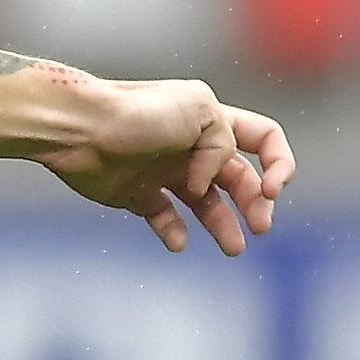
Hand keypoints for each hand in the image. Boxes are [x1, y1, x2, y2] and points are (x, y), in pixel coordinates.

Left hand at [36, 79, 295, 254]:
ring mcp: (164, 170)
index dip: (279, 163)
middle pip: (239, 178)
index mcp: (212, 119)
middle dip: (255, 203)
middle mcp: (191, 145)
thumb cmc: (136, 114)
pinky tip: (178, 241)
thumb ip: (223, 145)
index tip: (271, 189)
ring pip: (206, 204)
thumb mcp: (200, 110)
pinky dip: (175, 233)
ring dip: (224, 225)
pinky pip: (165, 219)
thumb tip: (205, 183)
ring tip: (234, 249)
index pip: (264, 138)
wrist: (79, 129)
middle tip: (259, 227)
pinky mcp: (136, 194)